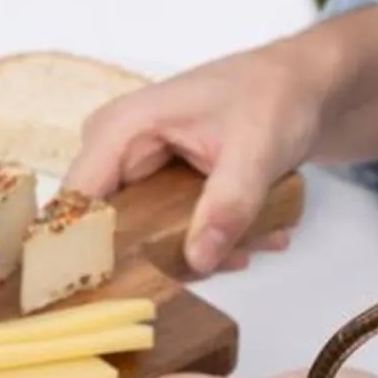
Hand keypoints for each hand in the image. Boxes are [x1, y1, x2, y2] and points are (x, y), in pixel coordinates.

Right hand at [62, 43, 319, 274]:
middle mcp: (114, 152)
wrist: (299, 84)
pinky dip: (203, 241)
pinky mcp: (154, 186)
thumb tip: (198, 261)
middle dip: (159, 259)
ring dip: (192, 251)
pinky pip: (162, 232)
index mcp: (120, 129)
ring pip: (139, 237)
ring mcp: (133, 170)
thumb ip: (228, 204)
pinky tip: (248, 239)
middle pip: (106, 228)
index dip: (87, 253)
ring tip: (248, 245)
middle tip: (219, 262)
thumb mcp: (257, 149)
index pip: (77, 203)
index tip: (124, 292)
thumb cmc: (272, 97)